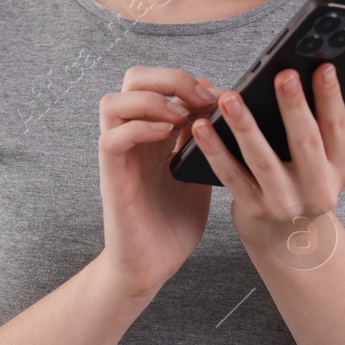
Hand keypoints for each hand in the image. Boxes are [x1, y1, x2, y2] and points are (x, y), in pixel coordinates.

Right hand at [96, 67, 221, 298]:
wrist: (152, 267)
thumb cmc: (175, 223)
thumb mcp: (200, 174)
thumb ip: (207, 143)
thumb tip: (232, 112)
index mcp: (155, 132)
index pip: (160, 82)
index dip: (189, 79)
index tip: (220, 96)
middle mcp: (133, 137)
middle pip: (134, 79)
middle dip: (169, 77)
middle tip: (199, 97)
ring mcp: (120, 155)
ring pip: (113, 102)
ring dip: (150, 99)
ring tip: (180, 116)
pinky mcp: (111, 177)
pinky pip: (112, 138)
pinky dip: (139, 128)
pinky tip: (166, 136)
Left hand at [190, 64, 344, 243]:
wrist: (288, 236)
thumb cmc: (307, 177)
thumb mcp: (331, 155)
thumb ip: (344, 115)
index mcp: (341, 168)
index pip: (337, 127)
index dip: (331, 98)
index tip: (324, 67)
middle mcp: (317, 189)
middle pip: (305, 143)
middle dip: (294, 107)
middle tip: (282, 75)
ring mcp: (284, 202)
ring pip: (262, 160)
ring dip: (245, 126)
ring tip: (229, 98)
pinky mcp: (253, 209)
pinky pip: (231, 176)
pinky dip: (214, 151)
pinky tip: (201, 127)